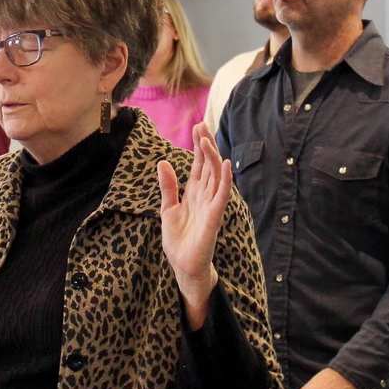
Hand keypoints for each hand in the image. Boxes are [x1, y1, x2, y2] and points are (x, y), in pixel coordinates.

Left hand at [158, 122, 231, 328]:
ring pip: (216, 176)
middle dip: (205, 145)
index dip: (198, 146)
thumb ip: (168, 187)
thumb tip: (163, 162)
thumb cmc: (178, 240)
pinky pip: (223, 195)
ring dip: (213, 157)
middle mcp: (205, 196)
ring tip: (207, 139)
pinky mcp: (215, 217)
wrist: (183, 265)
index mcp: (194, 193)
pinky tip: (226, 164)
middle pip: (208, 165)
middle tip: (202, 123)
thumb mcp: (167, 209)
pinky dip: (226, 179)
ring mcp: (212, 205)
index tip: (196, 126)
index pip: (198, 164)